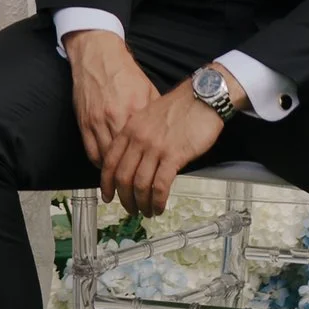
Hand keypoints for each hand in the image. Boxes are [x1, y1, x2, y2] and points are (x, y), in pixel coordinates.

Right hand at [64, 27, 158, 175]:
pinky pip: (91, 152)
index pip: (143, 148)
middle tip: (138, 191)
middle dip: (131, 178)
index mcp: (135, 111)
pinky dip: (100, 165)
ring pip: (106, 160)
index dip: (148, 167)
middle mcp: (115, 118)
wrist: (98, 56)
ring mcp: (97, 121)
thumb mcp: (147, 90)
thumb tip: (168, 134)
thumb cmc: (124, 72)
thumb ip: (154, 114)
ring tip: (122, 185)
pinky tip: (107, 170)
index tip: (153, 179)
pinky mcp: (84, 122)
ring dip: (114, 175)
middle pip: (124, 159)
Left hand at [102, 78, 230, 216]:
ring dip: (142, 203)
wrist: (202, 97)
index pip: (110, 162)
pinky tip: (160, 207)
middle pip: (123, 177)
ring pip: (140, 185)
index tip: (108, 196)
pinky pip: (160, 186)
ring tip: (147, 212)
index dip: (106, 183)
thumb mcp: (149, 115)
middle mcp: (139, 139)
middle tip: (130, 209)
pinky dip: (157, 201)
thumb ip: (138, 135)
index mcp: (130, 129)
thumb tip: (135, 160)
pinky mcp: (174, 156)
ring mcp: (155, 148)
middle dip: (125, 199)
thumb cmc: (180, 106)